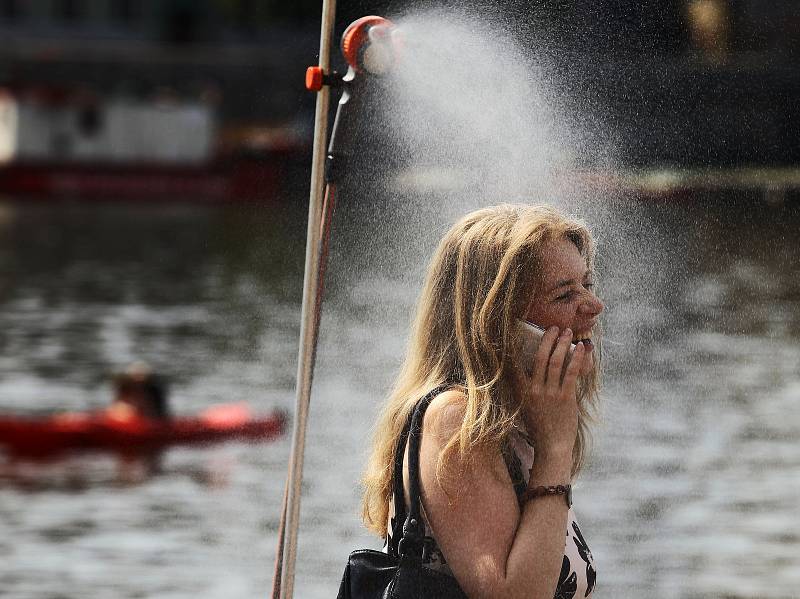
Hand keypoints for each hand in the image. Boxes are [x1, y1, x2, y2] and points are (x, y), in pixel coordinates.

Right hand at [521, 327, 585, 460]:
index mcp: (521, 392)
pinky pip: (571, 373)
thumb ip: (525, 387)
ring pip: (556, 362)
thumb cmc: (539, 426)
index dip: (515, 346)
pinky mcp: (566, 398)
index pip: (515, 364)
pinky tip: (581, 349)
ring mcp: (550, 394)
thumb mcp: (525, 406)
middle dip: (548, 339)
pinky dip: (577, 359)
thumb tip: (526, 369)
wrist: (552, 447)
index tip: (516, 331)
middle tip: (554, 327)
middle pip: (540, 358)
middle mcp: (534, 390)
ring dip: (562, 344)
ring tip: (567, 333)